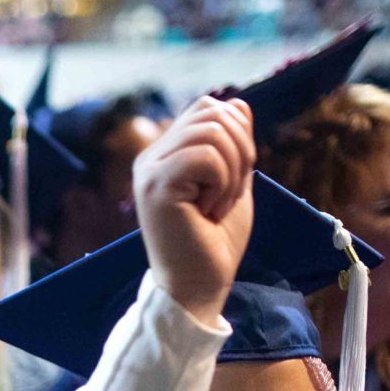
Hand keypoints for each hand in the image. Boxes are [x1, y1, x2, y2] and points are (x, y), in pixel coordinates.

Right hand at [136, 96, 253, 326]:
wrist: (198, 286)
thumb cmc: (214, 242)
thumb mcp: (232, 181)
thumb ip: (232, 145)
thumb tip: (238, 104)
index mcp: (165, 154)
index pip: (208, 108)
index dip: (238, 133)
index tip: (234, 179)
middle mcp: (151, 158)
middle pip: (211, 112)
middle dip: (240, 149)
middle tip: (230, 192)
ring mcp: (150, 171)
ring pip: (211, 131)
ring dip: (232, 170)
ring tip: (218, 204)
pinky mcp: (156, 187)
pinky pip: (205, 156)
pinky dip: (221, 183)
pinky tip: (209, 211)